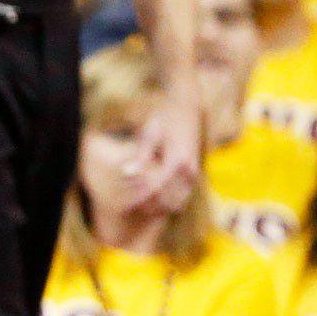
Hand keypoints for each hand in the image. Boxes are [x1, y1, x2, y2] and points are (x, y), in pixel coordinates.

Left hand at [123, 93, 201, 213]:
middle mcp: (189, 171)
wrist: (188, 108)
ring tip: (136, 206)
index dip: (138, 198)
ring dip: (156, 207)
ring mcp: (193, 174)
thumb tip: (126, 173)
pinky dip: (166, 204)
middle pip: (165, 200)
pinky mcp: (193, 175)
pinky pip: (181, 198)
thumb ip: (140, 155)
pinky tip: (150, 202)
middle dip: (145, 205)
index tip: (123, 205)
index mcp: (177, 160)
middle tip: (126, 207)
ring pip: (175, 203)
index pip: (155, 187)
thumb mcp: (150, 133)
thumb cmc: (166, 117)